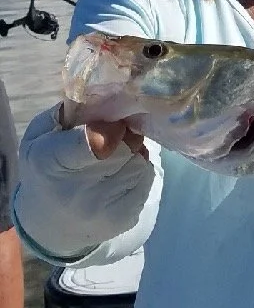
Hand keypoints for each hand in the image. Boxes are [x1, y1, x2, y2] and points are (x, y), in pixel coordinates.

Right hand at [14, 104, 152, 256]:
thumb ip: (69, 112)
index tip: (112, 126)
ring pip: (139, 162)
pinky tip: (120, 177)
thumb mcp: (41, 135)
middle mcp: (75, 191)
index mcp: (50, 162)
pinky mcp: (124, 219)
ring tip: (115, 160)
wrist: (51, 223)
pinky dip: (139, 172)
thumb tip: (106, 95)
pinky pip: (146, 179)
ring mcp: (101, 209)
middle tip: (113, 140)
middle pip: (125, 147)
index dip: (111, 129)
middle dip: (124, 137)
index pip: (96, 141)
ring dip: (133, 155)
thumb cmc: (47, 169)